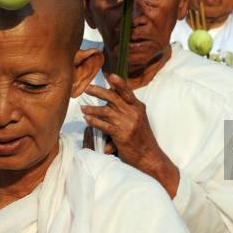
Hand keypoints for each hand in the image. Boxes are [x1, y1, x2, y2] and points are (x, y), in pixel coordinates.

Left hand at [81, 74, 178, 196]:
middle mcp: (134, 113)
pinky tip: (87, 120)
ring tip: (83, 108)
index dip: (118, 83)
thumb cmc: (142, 139)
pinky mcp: (122, 135)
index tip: (109, 75)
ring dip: (92, 109)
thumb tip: (111, 98)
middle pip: (113, 98)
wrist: (150, 156)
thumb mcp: (139, 120)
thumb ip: (127, 109)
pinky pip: (104, 126)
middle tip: (87, 88)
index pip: (127, 91)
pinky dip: (94, 122)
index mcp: (139, 107)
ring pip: (106, 111)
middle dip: (98, 91)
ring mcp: (128, 124)